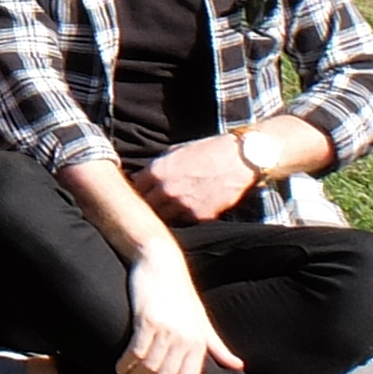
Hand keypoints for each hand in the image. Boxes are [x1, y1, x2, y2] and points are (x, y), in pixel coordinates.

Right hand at [118, 247, 241, 373]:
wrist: (161, 262)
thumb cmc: (181, 292)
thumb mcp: (202, 320)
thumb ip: (217, 346)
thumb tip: (238, 366)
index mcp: (199, 342)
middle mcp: (185, 338)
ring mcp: (166, 330)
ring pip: (149, 367)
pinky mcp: (147, 320)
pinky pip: (136, 351)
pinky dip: (125, 363)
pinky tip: (119, 366)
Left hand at [137, 133, 260, 224]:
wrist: (238, 161)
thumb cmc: (207, 151)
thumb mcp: (174, 152)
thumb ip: (157, 167)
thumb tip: (142, 177)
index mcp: (157, 172)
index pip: (133, 188)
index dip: (134, 190)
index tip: (135, 192)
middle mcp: (166, 191)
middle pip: (145, 206)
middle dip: (146, 205)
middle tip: (148, 204)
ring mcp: (183, 206)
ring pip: (163, 218)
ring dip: (163, 214)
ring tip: (166, 209)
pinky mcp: (200, 217)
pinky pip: (184, 221)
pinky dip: (182, 217)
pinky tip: (187, 209)